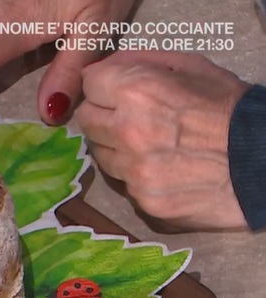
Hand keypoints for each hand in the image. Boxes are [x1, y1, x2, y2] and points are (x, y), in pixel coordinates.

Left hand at [76, 50, 251, 229]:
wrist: (264, 162)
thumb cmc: (231, 109)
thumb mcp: (193, 67)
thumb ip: (141, 62)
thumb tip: (104, 68)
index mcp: (137, 91)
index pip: (89, 84)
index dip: (104, 85)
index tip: (115, 91)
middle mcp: (127, 131)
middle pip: (86, 120)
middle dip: (103, 115)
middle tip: (130, 118)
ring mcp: (133, 170)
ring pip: (101, 154)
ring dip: (117, 148)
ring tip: (153, 144)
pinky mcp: (143, 200)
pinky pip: (123, 183)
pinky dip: (137, 175)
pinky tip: (164, 168)